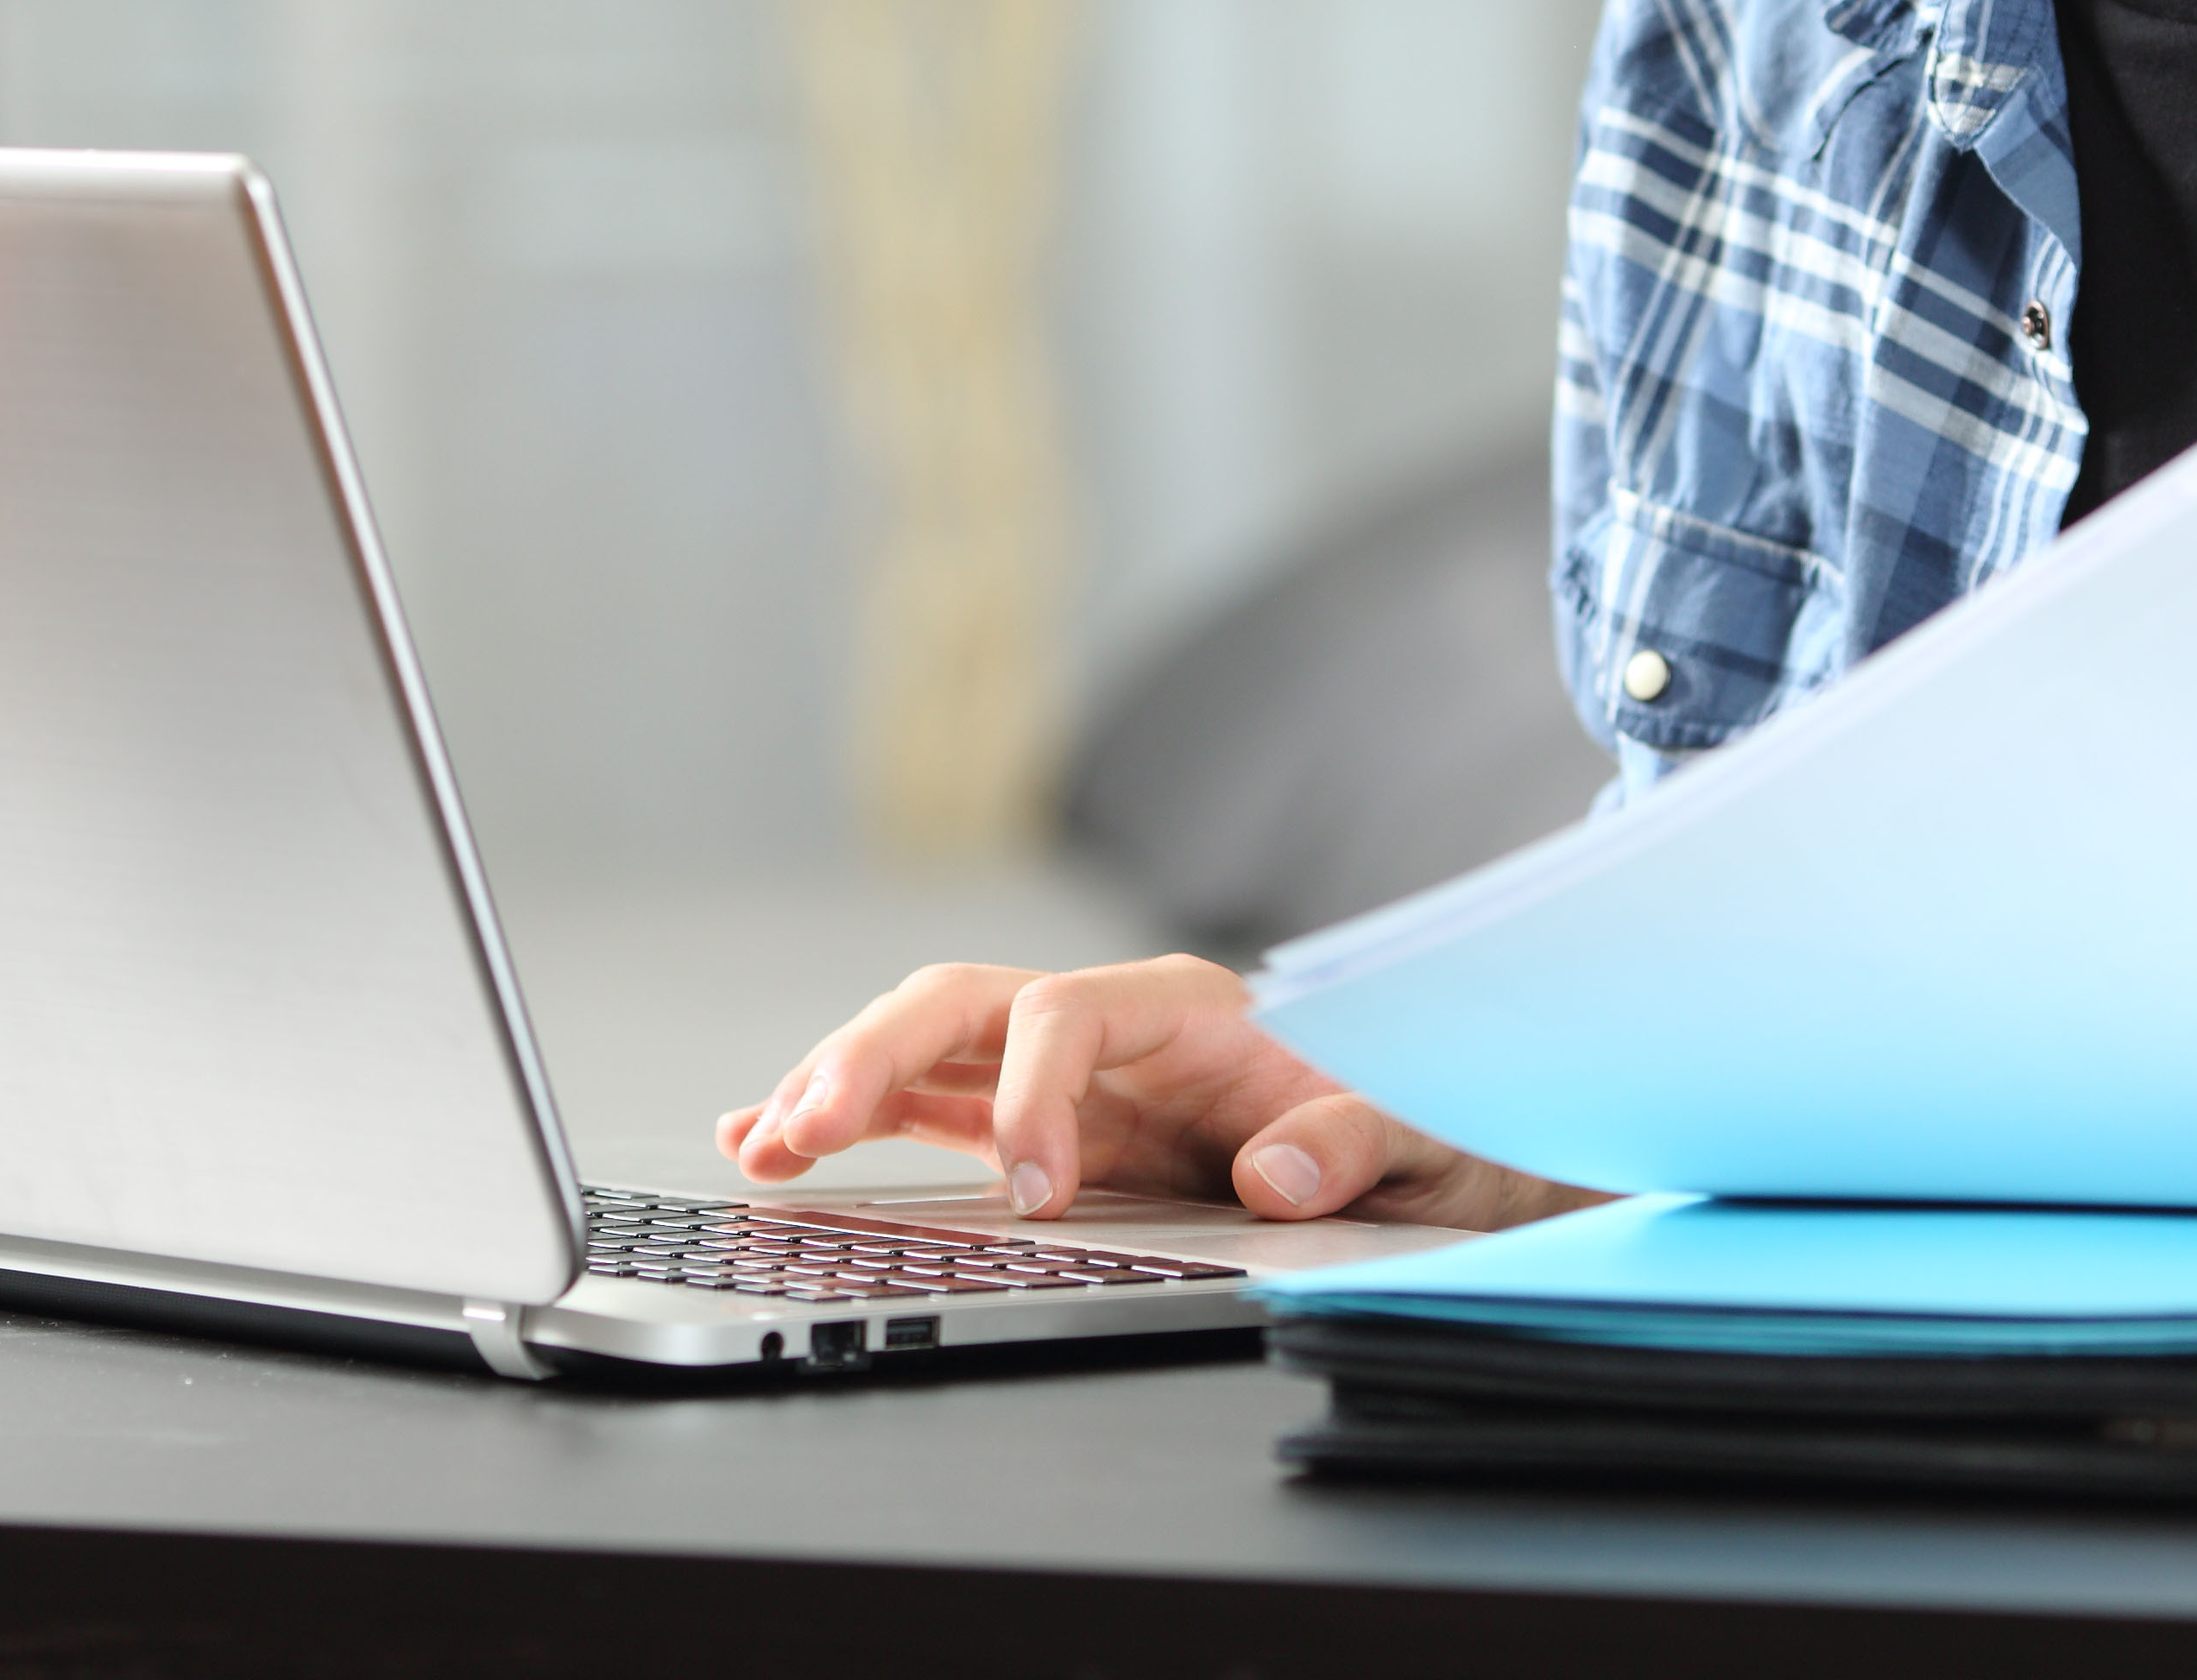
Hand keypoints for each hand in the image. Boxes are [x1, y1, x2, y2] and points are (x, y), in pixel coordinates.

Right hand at [710, 952, 1596, 1227]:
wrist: (1436, 1141)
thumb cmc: (1427, 1126)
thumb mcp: (1425, 1138)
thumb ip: (1353, 1142)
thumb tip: (1279, 1173)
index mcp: (1193, 1007)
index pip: (1067, 1013)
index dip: (1031, 1098)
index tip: (1035, 1193)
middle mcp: (1113, 1022)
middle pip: (964, 1003)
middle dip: (873, 1059)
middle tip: (806, 1134)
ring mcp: (1068, 1068)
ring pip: (925, 1046)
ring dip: (835, 1084)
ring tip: (760, 1142)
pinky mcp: (1043, 1118)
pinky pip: (929, 1104)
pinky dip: (850, 1116)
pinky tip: (772, 1141)